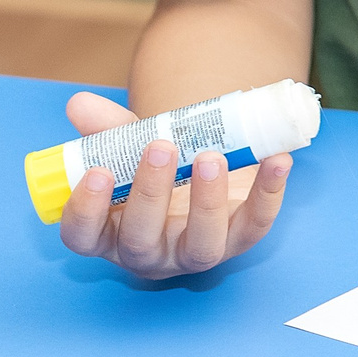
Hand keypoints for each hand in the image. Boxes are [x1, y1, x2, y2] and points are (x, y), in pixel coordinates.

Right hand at [55, 91, 291, 278]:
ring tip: (210, 156)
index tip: (96, 172)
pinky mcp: (241, 238)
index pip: (82, 236)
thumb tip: (80, 104)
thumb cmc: (160, 167)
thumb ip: (109, 129)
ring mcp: (197, 251)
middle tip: (161, 147)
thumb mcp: (134, 148)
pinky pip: (257, 222)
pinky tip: (277, 159)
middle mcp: (150, 252)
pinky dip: (269, 190)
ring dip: (207, 200)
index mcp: (109, 233)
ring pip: (202, 243)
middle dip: (150, 193)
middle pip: (141, 239)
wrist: (211, 174)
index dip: (85, 210)